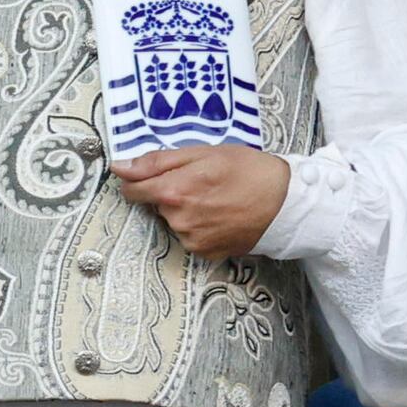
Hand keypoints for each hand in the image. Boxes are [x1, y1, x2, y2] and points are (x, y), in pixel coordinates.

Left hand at [113, 144, 290, 258]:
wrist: (286, 202)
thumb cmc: (249, 171)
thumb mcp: (204, 153)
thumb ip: (157, 161)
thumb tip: (120, 167)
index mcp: (173, 192)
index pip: (131, 190)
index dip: (138, 181)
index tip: (150, 176)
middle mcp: (177, 220)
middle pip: (156, 205)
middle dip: (171, 193)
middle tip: (202, 182)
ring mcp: (191, 239)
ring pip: (174, 221)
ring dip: (186, 211)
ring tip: (217, 199)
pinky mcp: (205, 253)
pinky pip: (190, 237)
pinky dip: (200, 227)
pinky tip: (221, 216)